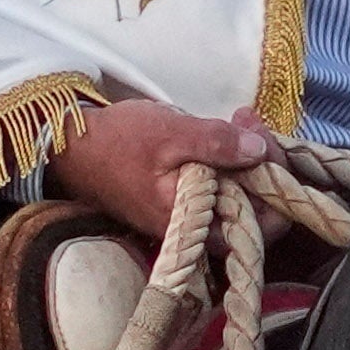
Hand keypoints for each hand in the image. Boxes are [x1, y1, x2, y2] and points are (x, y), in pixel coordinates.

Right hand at [53, 99, 280, 243]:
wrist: (74, 148)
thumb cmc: (118, 143)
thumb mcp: (170, 133)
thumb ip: (216, 143)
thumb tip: (259, 150)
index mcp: (195, 224)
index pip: (262, 223)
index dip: (275, 182)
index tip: (262, 139)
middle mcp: (198, 230)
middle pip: (258, 207)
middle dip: (264, 161)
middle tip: (248, 121)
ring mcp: (193, 217)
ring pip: (243, 195)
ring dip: (250, 156)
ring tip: (239, 119)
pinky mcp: (187, 202)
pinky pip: (223, 187)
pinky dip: (231, 159)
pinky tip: (227, 131)